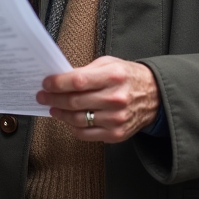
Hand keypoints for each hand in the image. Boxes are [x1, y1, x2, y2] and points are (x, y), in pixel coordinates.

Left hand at [37, 56, 159, 142]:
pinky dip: (73, 127)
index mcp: (114, 76)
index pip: (78, 81)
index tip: (46, 83)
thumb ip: (87, 71)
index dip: (57, 83)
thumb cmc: (129, 77)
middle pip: (74, 101)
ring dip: (60, 114)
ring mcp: (116, 119)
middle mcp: (116, 99)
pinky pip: (86, 134)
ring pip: (77, 119)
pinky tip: (69, 119)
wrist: (155, 96)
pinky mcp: (116, 134)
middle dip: (53, 99)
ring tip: (53, 108)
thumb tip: (61, 79)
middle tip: (43, 96)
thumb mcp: (110, 64)